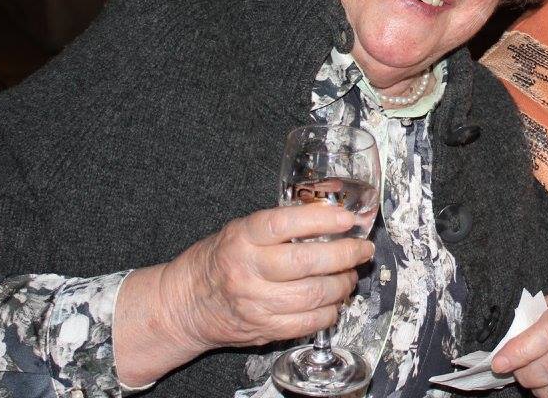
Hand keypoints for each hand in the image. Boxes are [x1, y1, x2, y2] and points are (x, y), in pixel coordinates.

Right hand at [114, 203, 373, 384]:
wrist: (185, 304)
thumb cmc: (218, 260)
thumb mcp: (241, 230)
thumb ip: (280, 224)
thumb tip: (330, 217)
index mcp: (242, 238)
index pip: (286, 224)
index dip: (322, 220)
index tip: (348, 219)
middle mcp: (249, 270)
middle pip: (308, 262)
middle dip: (346, 255)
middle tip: (362, 249)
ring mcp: (256, 304)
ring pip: (314, 295)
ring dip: (343, 284)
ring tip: (350, 275)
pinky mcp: (264, 329)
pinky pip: (308, 323)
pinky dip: (330, 311)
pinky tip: (335, 301)